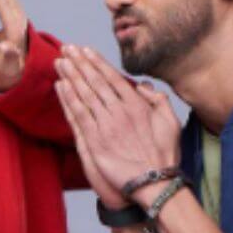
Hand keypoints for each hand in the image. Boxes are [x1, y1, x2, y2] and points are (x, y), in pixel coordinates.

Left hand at [54, 46, 180, 207]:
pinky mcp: (94, 142)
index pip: (113, 78)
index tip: (85, 50)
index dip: (97, 62)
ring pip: (84, 95)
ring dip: (70, 76)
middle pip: (95, 82)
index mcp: (137, 106)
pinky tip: (60, 86)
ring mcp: (105, 127)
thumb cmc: (165, 156)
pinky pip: (77, 115)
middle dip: (80, 63)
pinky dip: (67, 99)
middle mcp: (119, 112)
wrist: (153, 184)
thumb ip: (159, 101)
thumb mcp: (172, 123)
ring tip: (60, 62)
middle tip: (67, 48)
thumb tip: (144, 86)